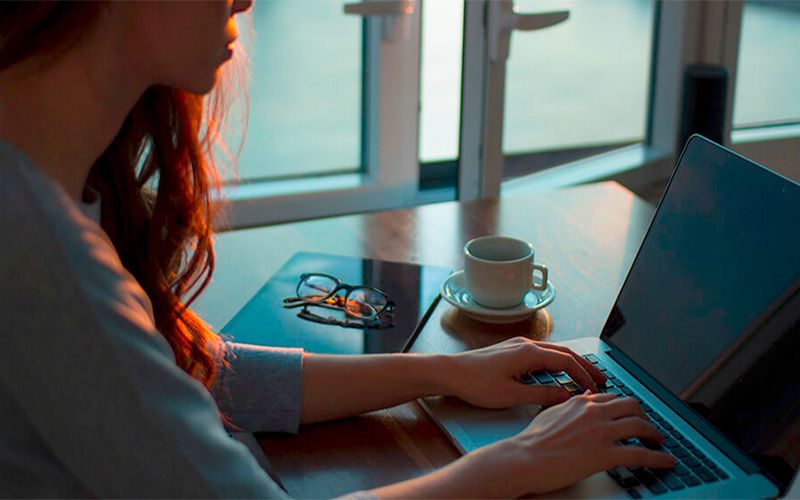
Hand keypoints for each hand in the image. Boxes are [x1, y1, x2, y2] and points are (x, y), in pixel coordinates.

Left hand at [443, 337, 605, 407]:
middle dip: (584, 365)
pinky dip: (556, 362)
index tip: (597, 387)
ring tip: (584, 376)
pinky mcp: (510, 351)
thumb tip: (566, 396)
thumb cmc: (476, 383)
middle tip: (601, 378)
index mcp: (529, 353)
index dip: (584, 374)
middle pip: (564, 352)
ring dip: (571, 363)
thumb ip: (542, 395)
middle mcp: (525, 344)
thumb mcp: (512, 395)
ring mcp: (517, 346)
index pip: (566, 361)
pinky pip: (541, 354)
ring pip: (553, 352)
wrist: (450, 372)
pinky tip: (557, 373)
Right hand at [476, 392, 675, 496]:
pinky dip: (658, 458)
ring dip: (655, 434)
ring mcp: (601, 432)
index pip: (613, 398)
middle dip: (645, 416)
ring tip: (659, 443)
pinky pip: (640, 454)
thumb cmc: (532, 440)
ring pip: (640, 426)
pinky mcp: (605, 454)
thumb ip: (570, 404)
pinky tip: (666, 461)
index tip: (632, 414)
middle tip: (649, 427)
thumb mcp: (551, 413)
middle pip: (632, 406)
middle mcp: (594, 412)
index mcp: (581, 403)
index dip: (626, 407)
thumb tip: (583, 398)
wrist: (524, 458)